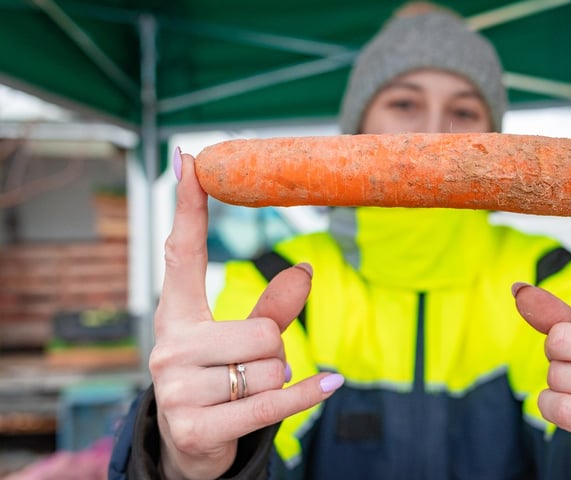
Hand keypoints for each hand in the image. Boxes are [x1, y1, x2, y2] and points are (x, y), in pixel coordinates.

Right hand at [150, 150, 342, 479]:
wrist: (189, 447)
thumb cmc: (217, 380)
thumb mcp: (239, 340)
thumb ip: (272, 307)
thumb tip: (305, 271)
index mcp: (175, 317)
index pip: (182, 254)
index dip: (189, 207)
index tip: (190, 161)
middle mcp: (169, 348)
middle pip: (262, 331)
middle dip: (275, 351)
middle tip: (253, 369)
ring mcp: (177, 391)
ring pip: (272, 367)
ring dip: (278, 381)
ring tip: (248, 393)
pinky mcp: (197, 428)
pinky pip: (274, 402)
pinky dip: (306, 395)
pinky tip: (330, 383)